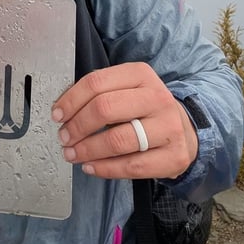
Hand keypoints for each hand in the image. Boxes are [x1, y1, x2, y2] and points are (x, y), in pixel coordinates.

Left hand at [51, 62, 198, 179]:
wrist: (186, 130)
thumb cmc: (145, 109)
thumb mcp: (127, 89)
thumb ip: (99, 94)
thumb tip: (62, 109)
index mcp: (141, 74)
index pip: (97, 82)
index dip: (71, 100)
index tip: (57, 114)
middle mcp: (157, 97)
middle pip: (105, 108)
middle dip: (77, 126)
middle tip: (64, 137)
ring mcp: (168, 127)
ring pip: (117, 140)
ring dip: (87, 150)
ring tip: (72, 154)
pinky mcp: (174, 156)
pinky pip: (131, 166)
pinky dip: (105, 169)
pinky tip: (91, 167)